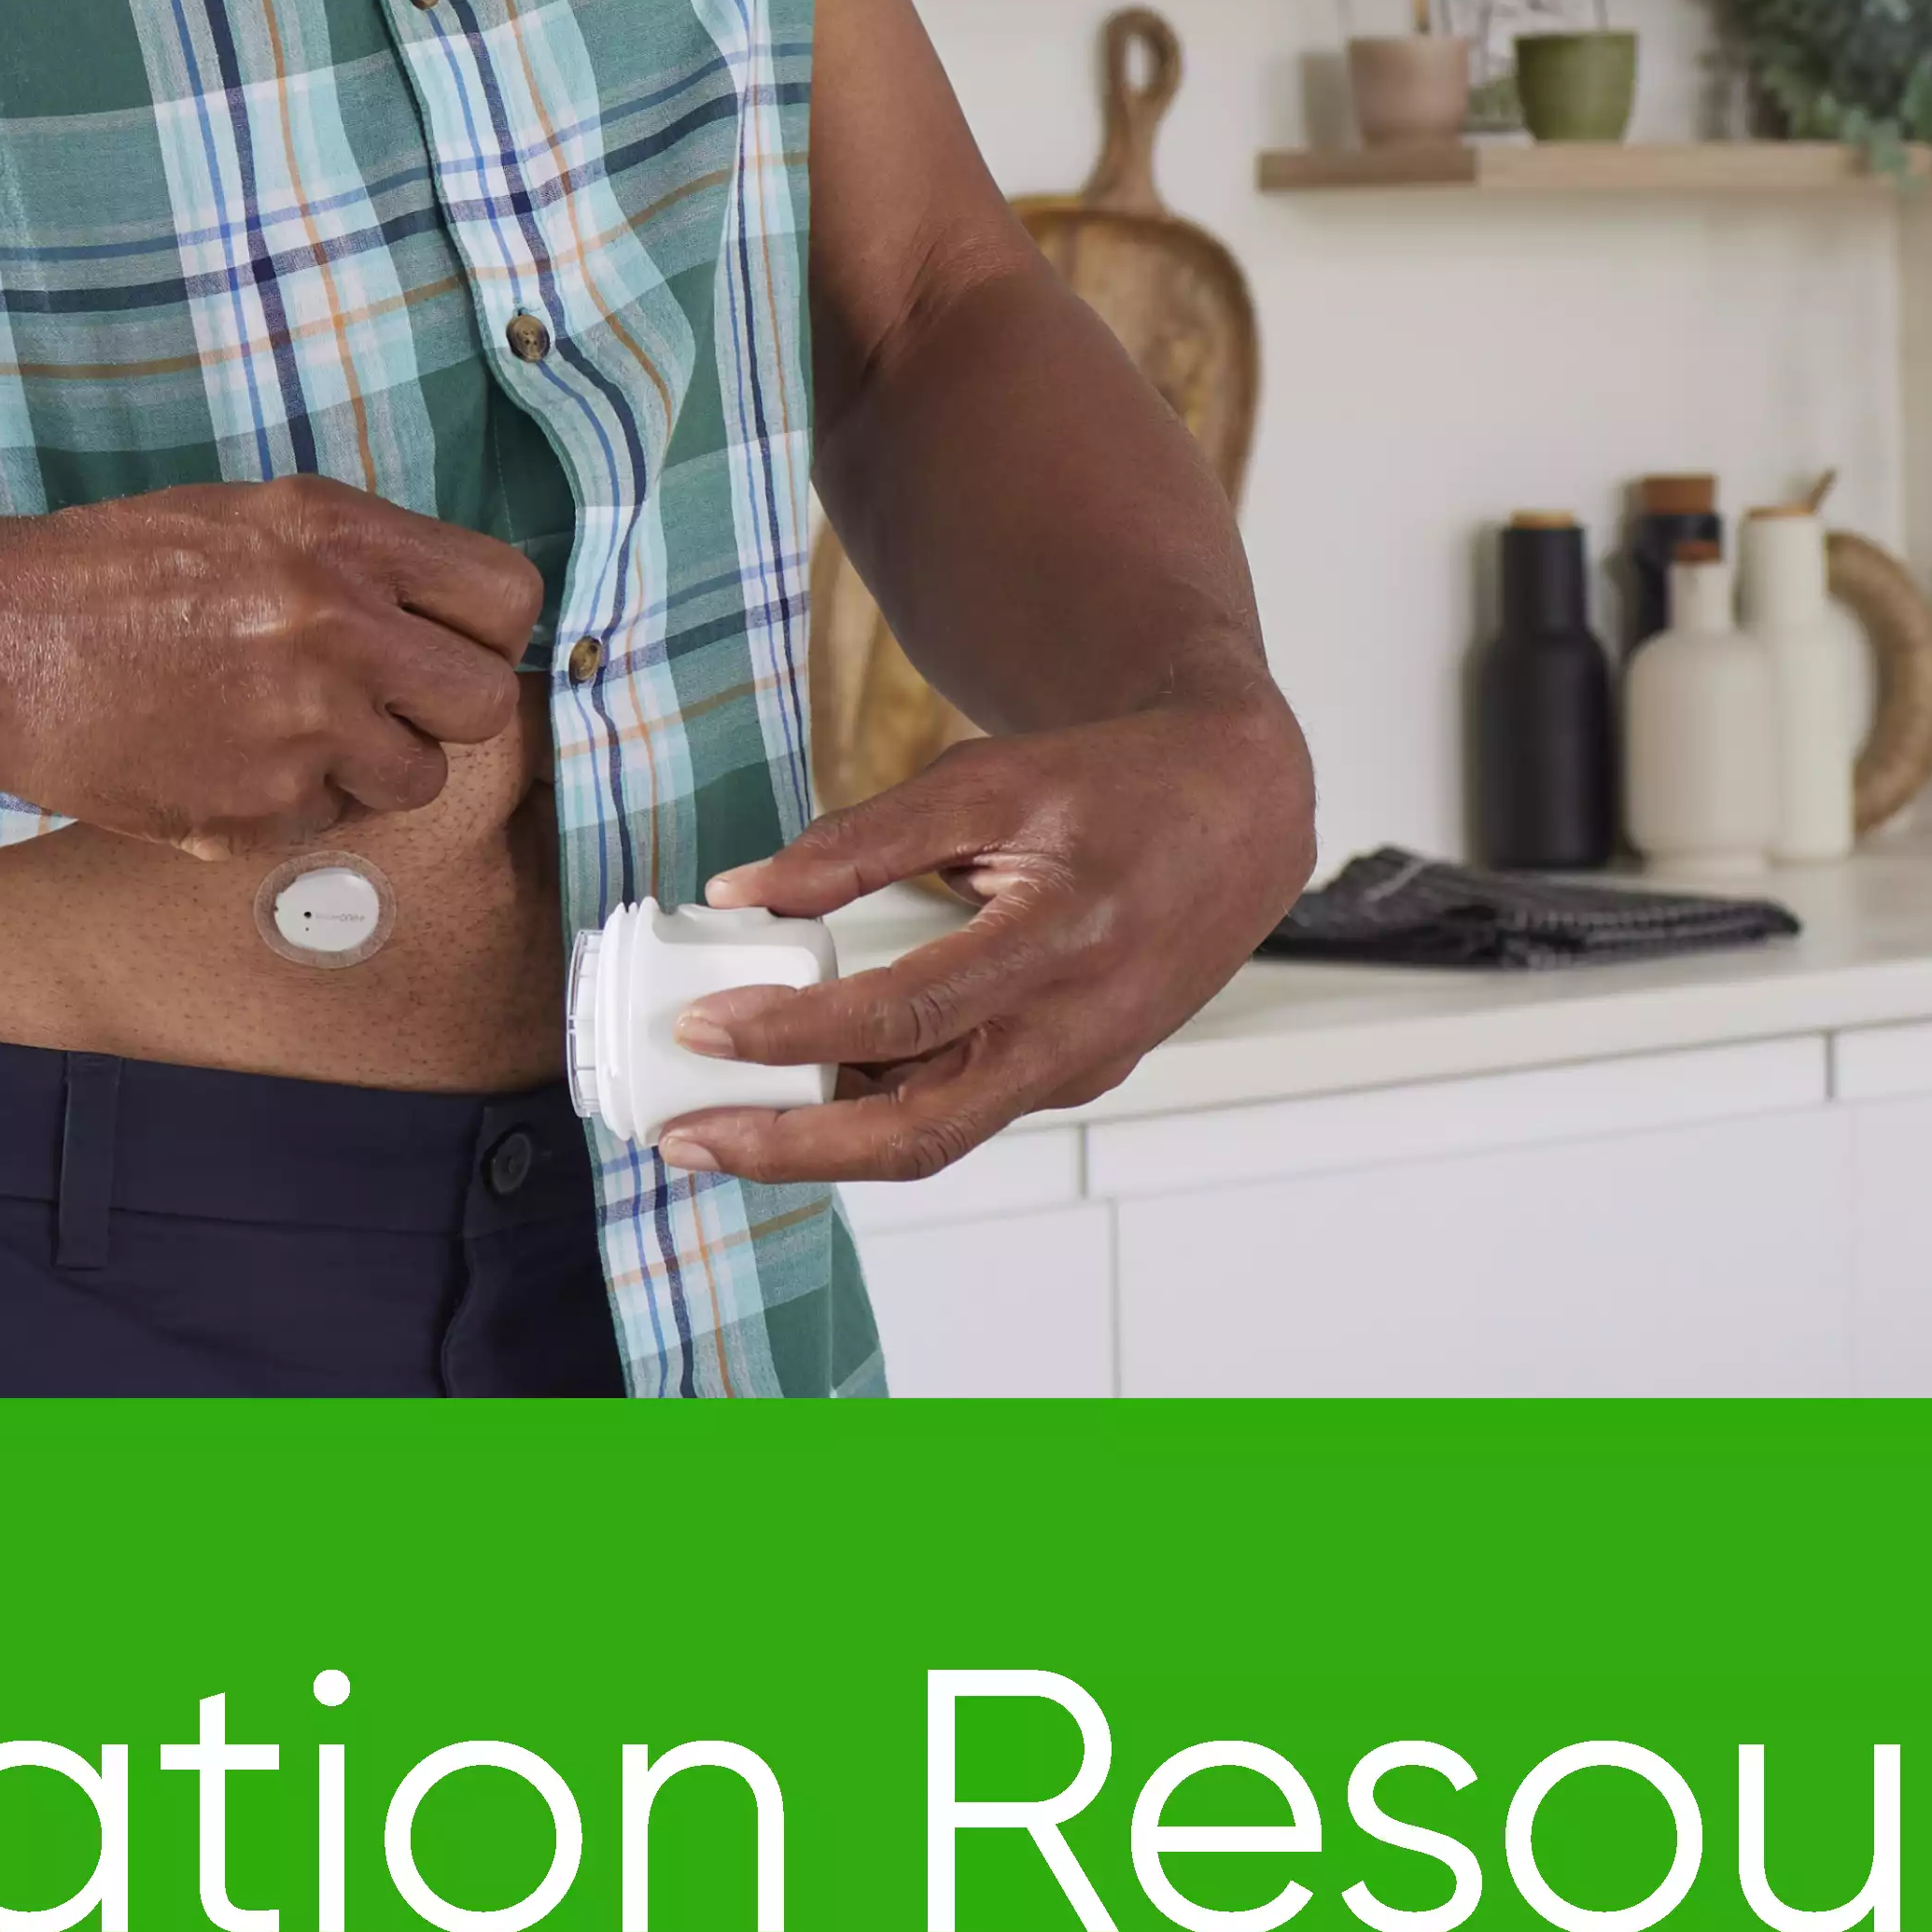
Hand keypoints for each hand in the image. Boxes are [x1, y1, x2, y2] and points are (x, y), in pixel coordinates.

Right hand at [0, 479, 546, 852]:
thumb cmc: (114, 569)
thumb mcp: (252, 516)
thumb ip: (363, 558)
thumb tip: (456, 612)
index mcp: (340, 538)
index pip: (507, 597)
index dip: (484, 628)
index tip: (448, 641)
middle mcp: (336, 630)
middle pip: (484, 704)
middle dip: (441, 710)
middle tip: (384, 702)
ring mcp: (299, 728)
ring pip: (416, 781)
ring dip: (370, 767)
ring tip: (290, 730)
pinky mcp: (257, 809)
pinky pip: (327, 821)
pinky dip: (290, 803)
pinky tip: (224, 760)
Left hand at [652, 693, 1316, 1188]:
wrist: (1242, 813)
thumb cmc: (1112, 785)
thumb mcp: (984, 782)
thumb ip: (861, 841)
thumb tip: (741, 894)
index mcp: (1060, 943)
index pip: (905, 1018)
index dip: (795, 1033)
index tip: (702, 1027)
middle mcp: (1078, 1030)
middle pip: (918, 1131)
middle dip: (791, 1149)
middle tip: (688, 1140)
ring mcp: (1083, 1066)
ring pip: (937, 1136)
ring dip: (825, 1144)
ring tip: (724, 1127)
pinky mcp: (1078, 1076)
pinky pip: (964, 1107)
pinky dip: (880, 1110)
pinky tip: (808, 1090)